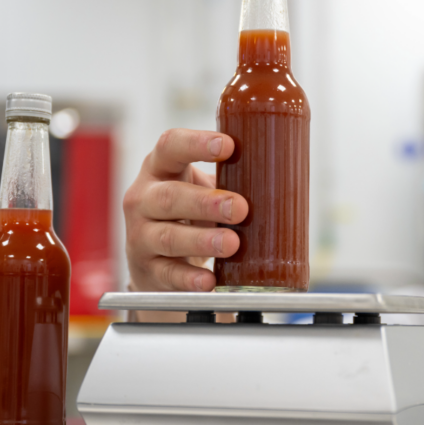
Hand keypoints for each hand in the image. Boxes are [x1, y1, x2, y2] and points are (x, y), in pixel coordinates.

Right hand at [124, 129, 248, 290]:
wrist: (151, 256)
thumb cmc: (185, 211)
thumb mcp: (199, 186)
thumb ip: (229, 179)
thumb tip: (283, 178)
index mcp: (159, 168)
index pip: (170, 146)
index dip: (196, 144)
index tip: (228, 145)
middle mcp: (143, 199)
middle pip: (169, 197)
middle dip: (206, 202)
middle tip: (240, 208)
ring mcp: (140, 236)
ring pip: (168, 237)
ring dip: (201, 240)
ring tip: (232, 244)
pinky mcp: (147, 270)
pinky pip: (167, 274)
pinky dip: (189, 279)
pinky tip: (208, 280)